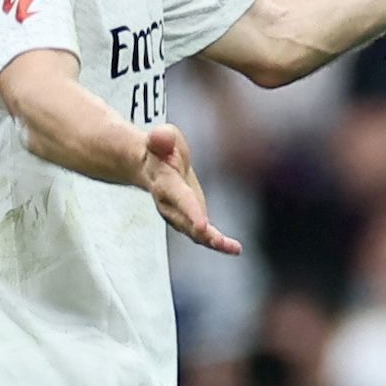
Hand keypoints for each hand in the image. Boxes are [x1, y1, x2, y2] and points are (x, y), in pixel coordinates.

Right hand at [139, 124, 240, 254]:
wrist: (150, 167)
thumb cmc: (159, 150)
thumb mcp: (160, 137)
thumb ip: (161, 138)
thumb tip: (159, 136)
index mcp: (164, 182)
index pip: (178, 197)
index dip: (190, 210)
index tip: (202, 224)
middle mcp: (170, 204)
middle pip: (184, 221)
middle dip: (200, 231)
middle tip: (216, 240)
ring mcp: (179, 215)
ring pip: (194, 233)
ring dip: (212, 242)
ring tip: (232, 248)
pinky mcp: (190, 220)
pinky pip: (203, 235)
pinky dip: (218, 243)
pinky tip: (235, 249)